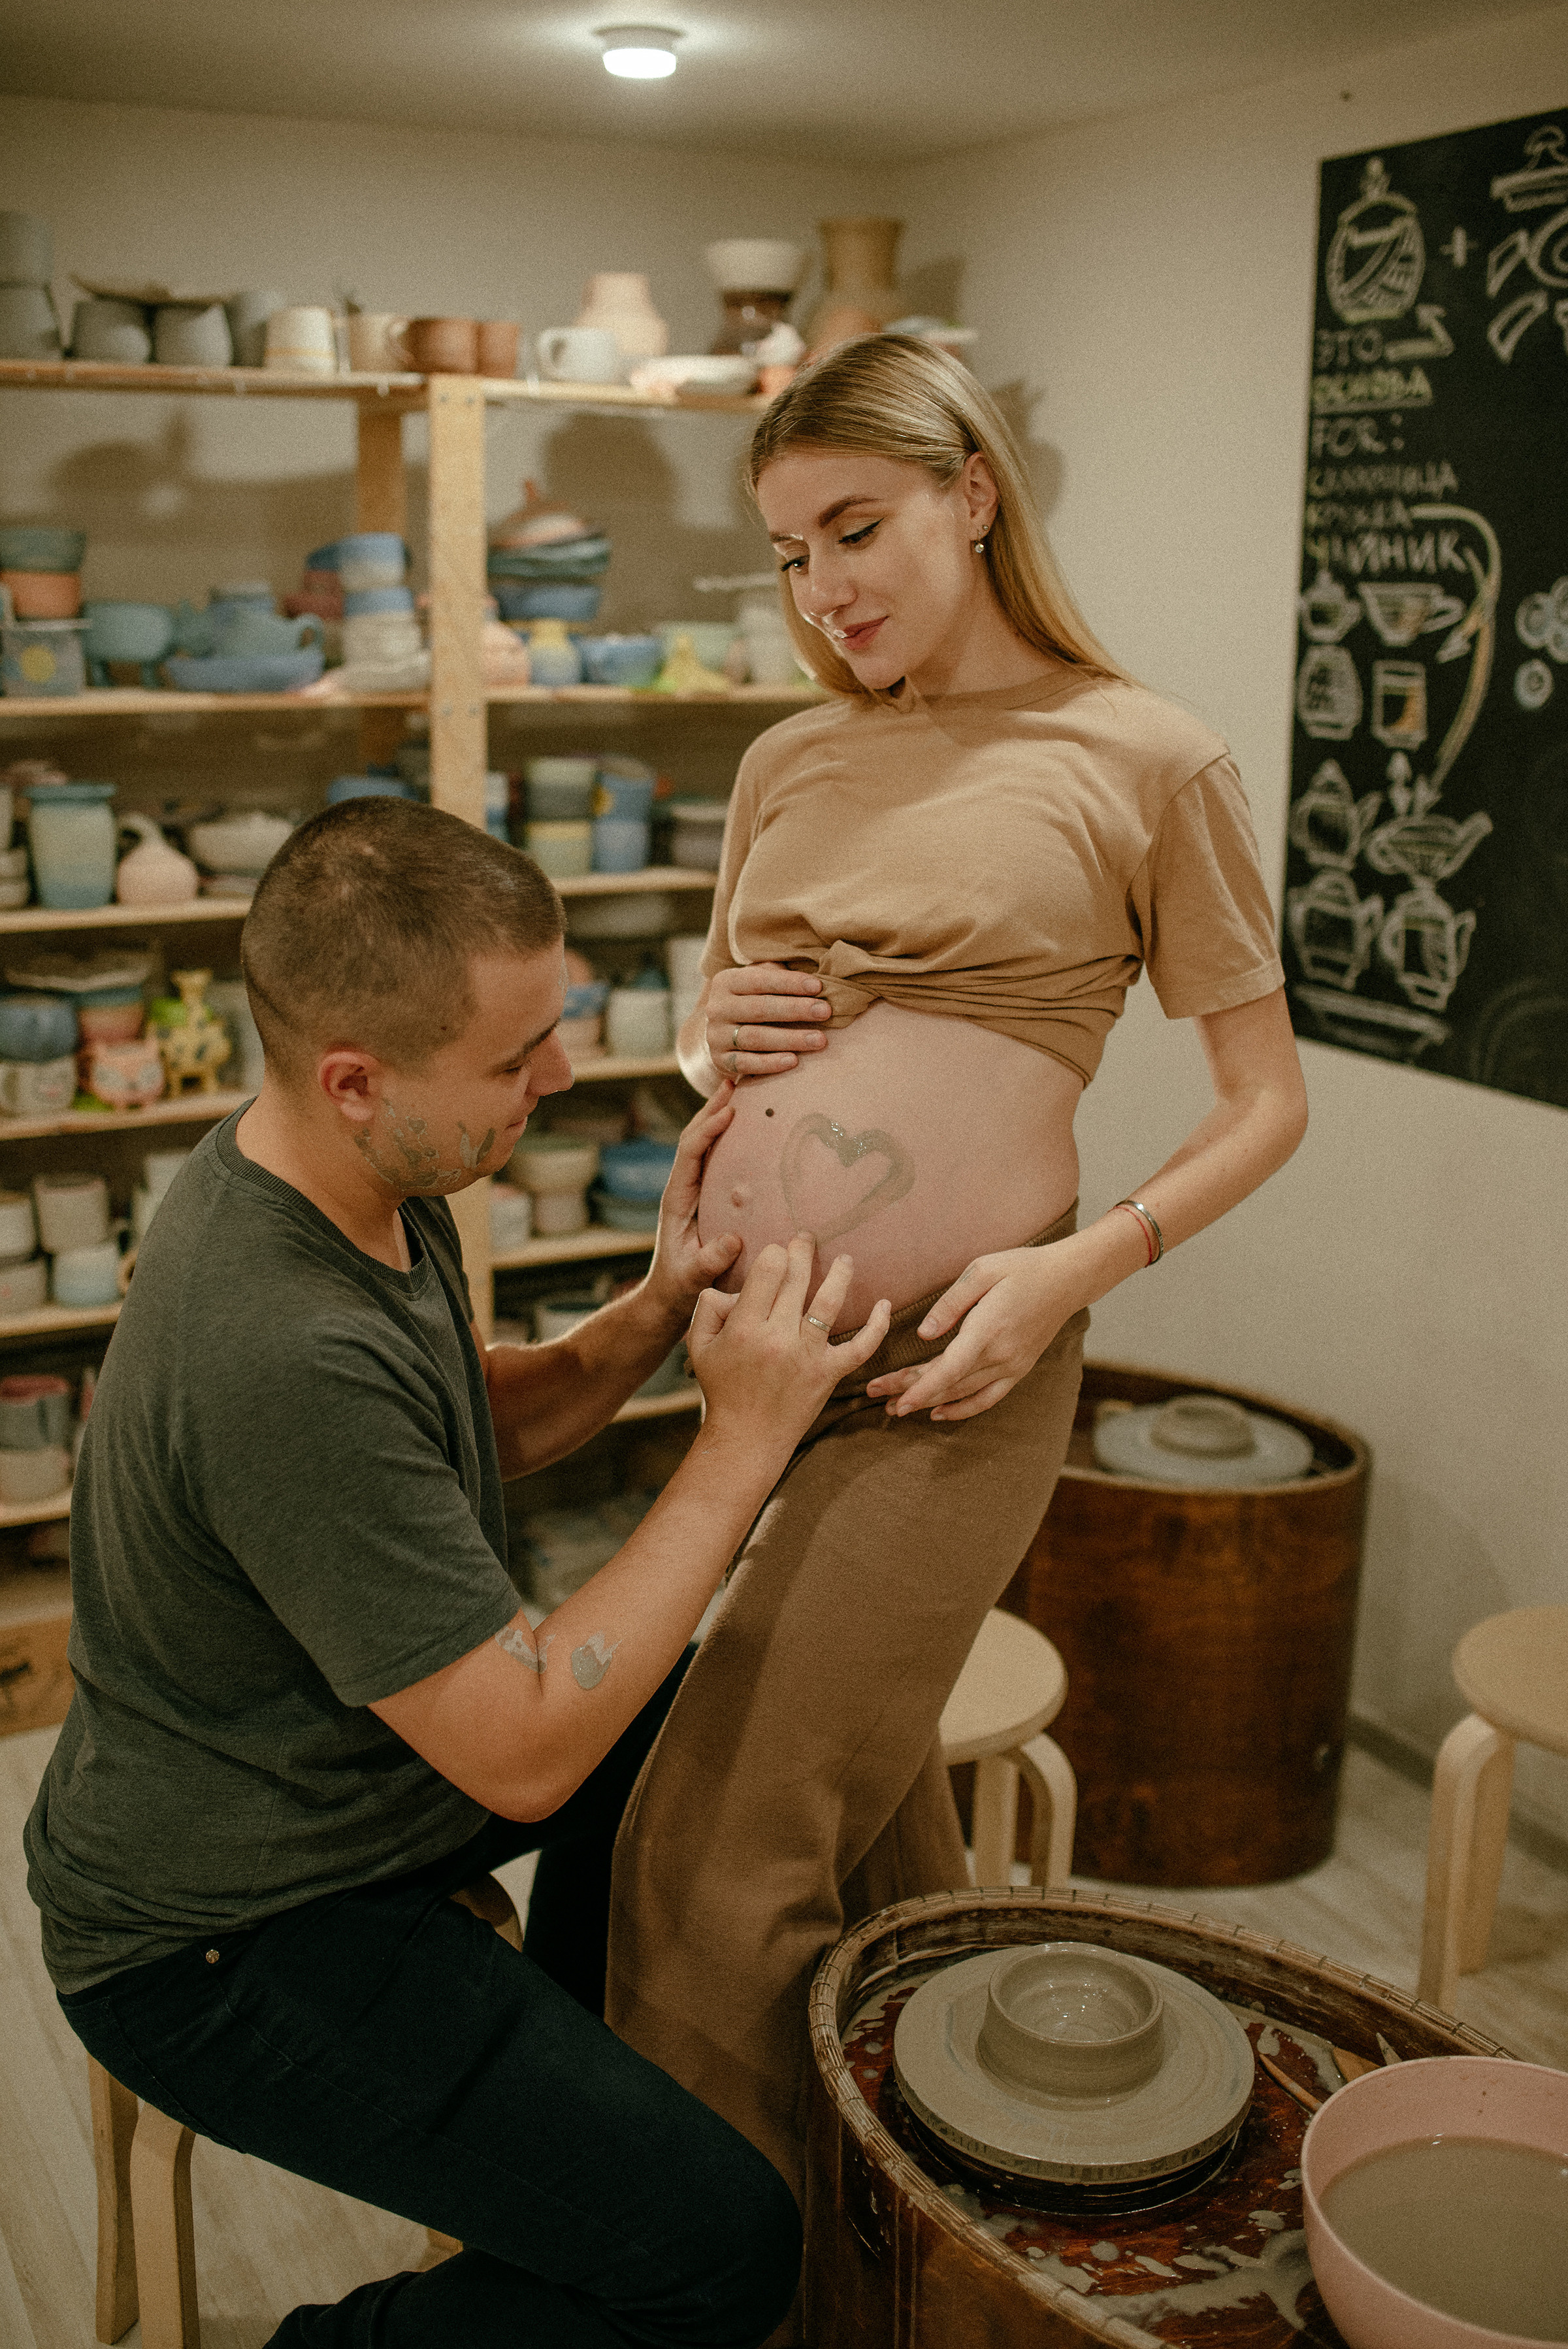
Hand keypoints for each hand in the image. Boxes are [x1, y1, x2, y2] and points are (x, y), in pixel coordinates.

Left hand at [644, 1083, 743, 1313]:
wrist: (668, 1297)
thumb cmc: (680, 1288)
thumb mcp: (695, 1277)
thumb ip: (710, 1260)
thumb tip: (733, 1241)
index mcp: (677, 1198)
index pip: (689, 1153)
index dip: (707, 1130)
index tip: (729, 1112)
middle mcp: (683, 1186)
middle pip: (694, 1136)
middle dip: (713, 1107)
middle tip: (735, 1080)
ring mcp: (693, 1189)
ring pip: (704, 1142)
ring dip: (719, 1115)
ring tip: (741, 1089)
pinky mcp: (705, 1195)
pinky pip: (715, 1157)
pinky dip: (728, 1135)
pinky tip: (747, 1124)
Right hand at [688, 1235, 890, 1444]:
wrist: (747, 1439)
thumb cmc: (722, 1389)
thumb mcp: (700, 1346)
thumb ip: (708, 1308)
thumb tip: (734, 1286)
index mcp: (745, 1327)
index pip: (768, 1270)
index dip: (775, 1253)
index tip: (777, 1253)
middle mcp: (777, 1338)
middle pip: (797, 1279)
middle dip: (803, 1251)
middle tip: (807, 1239)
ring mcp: (807, 1356)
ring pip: (829, 1303)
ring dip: (840, 1274)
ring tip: (845, 1259)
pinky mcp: (829, 1374)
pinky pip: (861, 1346)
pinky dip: (877, 1325)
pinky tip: (885, 1304)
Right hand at [706, 963, 831, 1079]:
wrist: (724, 1034)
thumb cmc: (755, 1001)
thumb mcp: (760, 981)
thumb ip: (778, 974)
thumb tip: (814, 979)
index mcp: (726, 982)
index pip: (759, 980)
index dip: (789, 983)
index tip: (818, 986)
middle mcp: (717, 1008)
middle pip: (759, 1009)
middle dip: (795, 1010)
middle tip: (825, 1011)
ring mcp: (716, 1036)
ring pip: (755, 1038)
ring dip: (790, 1039)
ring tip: (819, 1040)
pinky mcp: (720, 1061)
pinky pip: (747, 1064)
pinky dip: (771, 1063)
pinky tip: (794, 1061)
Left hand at [866, 1244, 1084, 1423]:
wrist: (1067, 1279)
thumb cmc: (1021, 1267)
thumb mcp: (982, 1270)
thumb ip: (951, 1303)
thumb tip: (924, 1334)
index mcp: (988, 1329)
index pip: (949, 1368)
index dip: (920, 1387)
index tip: (896, 1400)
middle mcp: (1001, 1355)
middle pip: (949, 1383)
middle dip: (910, 1392)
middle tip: (877, 1395)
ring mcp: (1012, 1366)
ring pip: (964, 1393)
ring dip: (930, 1403)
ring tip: (897, 1407)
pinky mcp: (1019, 1369)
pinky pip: (989, 1398)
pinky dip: (963, 1409)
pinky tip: (940, 1413)